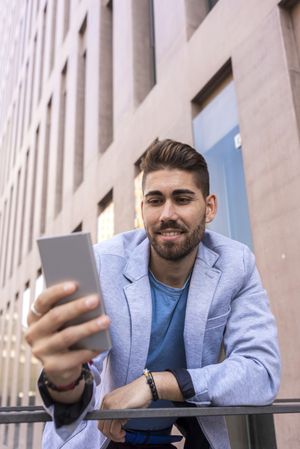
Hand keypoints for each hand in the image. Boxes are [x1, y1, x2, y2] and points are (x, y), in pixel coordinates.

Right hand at [25, 282, 109, 401]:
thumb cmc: (66, 332)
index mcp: (34, 316)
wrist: (61, 366)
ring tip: (106, 320)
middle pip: (55, 317)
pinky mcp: (51, 367)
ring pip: (66, 336)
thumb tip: (90, 294)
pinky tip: (103, 344)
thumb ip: (69, 307)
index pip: (42, 300)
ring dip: (88, 327)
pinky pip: (73, 357)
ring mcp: (41, 351)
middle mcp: (33, 333)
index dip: (57, 292)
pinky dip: (89, 350)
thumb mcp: (64, 320)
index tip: (75, 284)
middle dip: (77, 307)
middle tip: (96, 299)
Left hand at [98, 376, 151, 441]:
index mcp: (107, 399)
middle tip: (119, 437)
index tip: (114, 433)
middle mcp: (106, 402)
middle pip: (102, 426)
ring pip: (107, 429)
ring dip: (115, 437)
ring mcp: (111, 405)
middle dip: (110, 435)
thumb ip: (115, 411)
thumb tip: (114, 424)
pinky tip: (123, 433)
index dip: (107, 429)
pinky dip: (118, 435)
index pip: (100, 420)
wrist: (145, 386)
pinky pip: (114, 429)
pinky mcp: (118, 410)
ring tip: (122, 435)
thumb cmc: (138, 393)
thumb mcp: (122, 403)